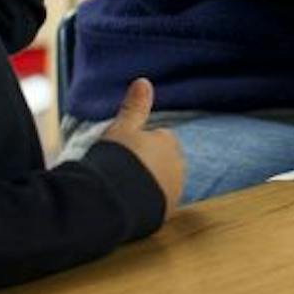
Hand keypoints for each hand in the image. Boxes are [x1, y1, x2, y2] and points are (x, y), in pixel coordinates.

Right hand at [102, 78, 184, 218]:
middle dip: (143, 166)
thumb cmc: (117, 160)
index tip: (120, 154)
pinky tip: (128, 204)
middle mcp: (178, 166)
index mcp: (169, 142)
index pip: (156, 139)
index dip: (135, 147)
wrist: (115, 200)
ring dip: (145, 185)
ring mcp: (175, 190)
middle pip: (159, 162)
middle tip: (118, 172)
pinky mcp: (168, 213)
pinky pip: (156, 204)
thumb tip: (144, 81)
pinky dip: (145, 203)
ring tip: (121, 189)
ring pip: (159, 183)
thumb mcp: (122, 128)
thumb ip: (135, 106)